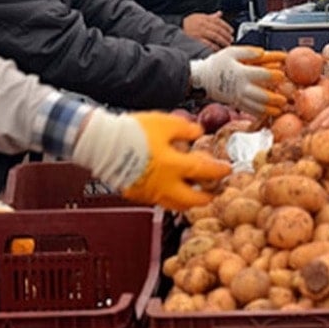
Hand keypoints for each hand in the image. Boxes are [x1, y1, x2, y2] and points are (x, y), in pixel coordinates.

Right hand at [72, 109, 230, 210]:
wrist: (102, 143)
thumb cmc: (132, 132)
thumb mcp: (164, 123)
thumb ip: (184, 129)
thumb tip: (198, 132)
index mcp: (174, 166)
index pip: (204, 172)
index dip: (218, 171)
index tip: (226, 170)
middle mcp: (164, 184)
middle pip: (192, 200)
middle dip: (205, 198)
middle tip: (212, 193)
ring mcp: (149, 192)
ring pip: (174, 204)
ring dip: (187, 200)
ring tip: (191, 192)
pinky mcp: (135, 194)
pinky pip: (157, 199)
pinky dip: (167, 195)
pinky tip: (166, 186)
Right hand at [182, 12, 233, 50]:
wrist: (177, 27)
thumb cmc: (189, 23)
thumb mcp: (200, 16)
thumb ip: (211, 16)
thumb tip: (220, 13)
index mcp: (204, 18)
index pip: (218, 21)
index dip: (226, 26)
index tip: (231, 31)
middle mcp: (203, 24)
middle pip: (218, 29)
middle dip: (226, 35)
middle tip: (231, 39)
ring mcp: (200, 32)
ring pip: (215, 36)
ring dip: (222, 41)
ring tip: (226, 44)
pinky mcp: (196, 39)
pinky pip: (208, 43)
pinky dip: (214, 46)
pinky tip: (218, 48)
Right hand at [190, 46, 286, 116]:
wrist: (202, 78)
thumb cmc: (218, 63)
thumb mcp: (232, 52)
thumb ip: (249, 52)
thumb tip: (263, 52)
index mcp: (242, 73)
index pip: (263, 75)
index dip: (275, 75)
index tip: (283, 75)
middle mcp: (242, 87)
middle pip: (262, 95)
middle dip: (275, 98)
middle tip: (285, 99)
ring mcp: (239, 97)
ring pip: (257, 106)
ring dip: (269, 109)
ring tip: (279, 110)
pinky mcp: (236, 103)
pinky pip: (250, 111)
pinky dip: (260, 113)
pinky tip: (267, 114)